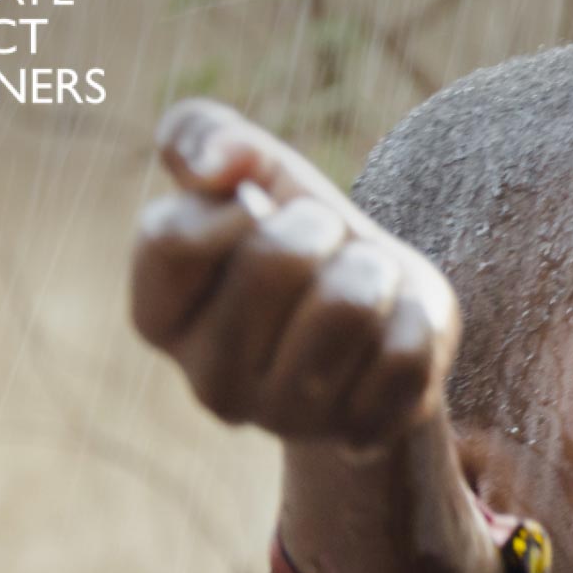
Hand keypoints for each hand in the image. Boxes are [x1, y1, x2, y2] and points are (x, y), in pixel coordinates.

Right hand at [131, 99, 459, 447]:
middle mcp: (209, 383)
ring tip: (361, 285)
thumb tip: (211, 163)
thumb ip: (206, 137)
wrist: (380, 314)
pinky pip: (404, 351)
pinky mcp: (358, 435)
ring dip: (373, 268)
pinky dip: (414, 318)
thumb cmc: (301, 238)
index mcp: (158, 318)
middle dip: (319, 227)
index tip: (256, 206)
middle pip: (274, 261)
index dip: (231, 203)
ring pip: (349, 304)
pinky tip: (389, 333)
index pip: (171, 239)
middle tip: (323, 244)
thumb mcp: (253, 172)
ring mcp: (284, 420)